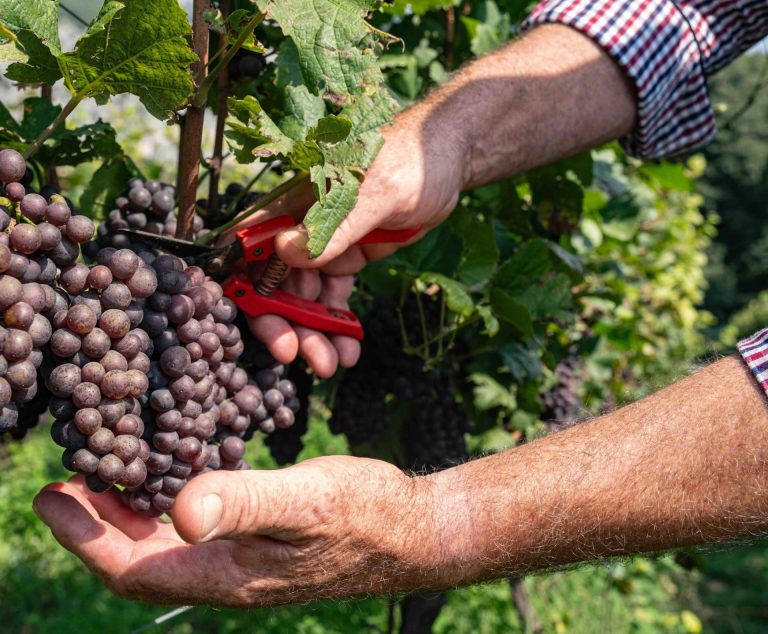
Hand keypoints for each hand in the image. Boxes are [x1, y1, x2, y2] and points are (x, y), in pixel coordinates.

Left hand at [33, 456, 446, 605]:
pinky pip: (197, 533)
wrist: (411, 532)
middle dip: (97, 527)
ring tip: (107, 477)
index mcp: (228, 575)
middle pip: (141, 561)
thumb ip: (244, 504)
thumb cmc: (365, 515)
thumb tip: (178, 512)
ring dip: (130, 518)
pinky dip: (170, 507)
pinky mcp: (260, 544)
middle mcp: (227, 576)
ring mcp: (244, 563)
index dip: (86, 537)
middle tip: (69, 481)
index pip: (134, 568)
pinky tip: (173, 479)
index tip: (52, 496)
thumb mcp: (306, 501)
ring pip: (167, 549)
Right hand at [230, 113, 465, 375]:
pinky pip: (335, 297)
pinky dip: (338, 324)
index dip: (242, 282)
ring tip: (331, 363)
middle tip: (297, 355)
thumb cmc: (408, 161)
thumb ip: (332, 225)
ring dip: (313, 333)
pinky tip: (348, 350)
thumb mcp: (374, 193)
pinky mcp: (349, 258)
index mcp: (292, 203)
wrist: (448, 160)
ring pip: (305, 298)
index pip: (249, 245)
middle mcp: (299, 226)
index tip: (252, 319)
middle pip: (274, 281)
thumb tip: (284, 252)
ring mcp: (324, 245)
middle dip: (283, 322)